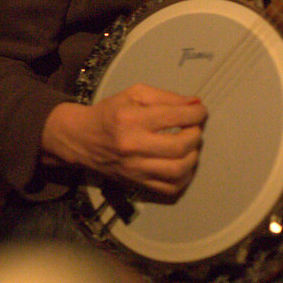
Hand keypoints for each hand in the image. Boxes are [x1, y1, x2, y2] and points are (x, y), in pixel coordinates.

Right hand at [41, 83, 206, 198]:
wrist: (81, 139)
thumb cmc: (110, 113)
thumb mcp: (134, 94)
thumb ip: (166, 97)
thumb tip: (195, 104)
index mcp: (131, 119)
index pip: (175, 117)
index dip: (196, 113)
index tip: (201, 111)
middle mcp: (133, 146)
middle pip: (180, 146)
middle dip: (196, 134)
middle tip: (194, 128)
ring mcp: (135, 169)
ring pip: (178, 170)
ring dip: (193, 156)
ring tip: (190, 145)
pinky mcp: (137, 184)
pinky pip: (170, 188)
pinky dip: (184, 177)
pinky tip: (183, 163)